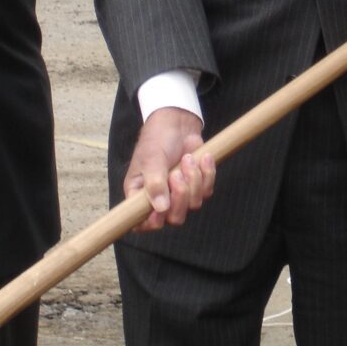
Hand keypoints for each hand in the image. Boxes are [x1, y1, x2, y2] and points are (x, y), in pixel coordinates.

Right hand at [122, 107, 214, 232]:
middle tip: (177, 174)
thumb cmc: (157, 138)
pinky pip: (206, 191)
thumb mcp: (152, 158)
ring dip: (193, 180)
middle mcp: (159, 199)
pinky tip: (202, 157)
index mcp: (140, 195)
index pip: (142, 224)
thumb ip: (155, 183)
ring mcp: (179, 193)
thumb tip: (161, 208)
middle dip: (180, 196)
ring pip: (193, 205)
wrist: (177, 121)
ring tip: (187, 159)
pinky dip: (207, 174)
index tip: (162, 208)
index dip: (153, 222)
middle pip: (174, 218)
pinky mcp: (196, 185)